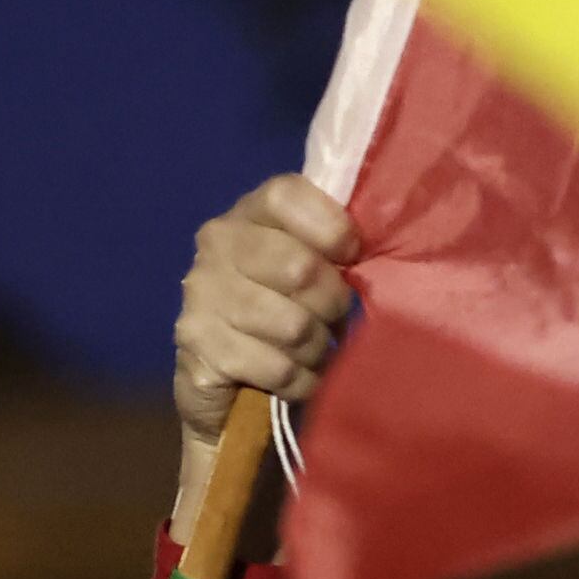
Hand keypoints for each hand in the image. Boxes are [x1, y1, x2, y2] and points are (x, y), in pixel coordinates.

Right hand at [169, 176, 358, 540]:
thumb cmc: (290, 310)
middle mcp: (217, 245)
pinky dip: (302, 380)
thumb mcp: (315, 266)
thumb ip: (336, 246)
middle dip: (332, 303)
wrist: (232, 383)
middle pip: (299, 267)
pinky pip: (279, 368)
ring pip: (293, 326)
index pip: (286, 195)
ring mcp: (201, 296)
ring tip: (314, 349)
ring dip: (317, 347)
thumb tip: (379, 248)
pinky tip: (297, 377)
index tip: (353, 255)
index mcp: (249, 213)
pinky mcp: (199, 349)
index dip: (331, 228)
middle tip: (333, 318)